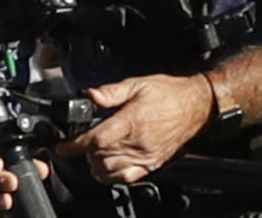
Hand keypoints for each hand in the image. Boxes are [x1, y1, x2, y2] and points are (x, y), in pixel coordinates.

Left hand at [57, 74, 213, 183]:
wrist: (197, 105)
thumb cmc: (171, 93)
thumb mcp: (140, 83)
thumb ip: (112, 91)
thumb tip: (90, 95)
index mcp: (132, 120)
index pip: (95, 139)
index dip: (74, 145)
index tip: (63, 147)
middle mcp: (138, 141)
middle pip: (99, 157)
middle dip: (85, 152)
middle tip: (85, 142)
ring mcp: (145, 156)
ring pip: (109, 171)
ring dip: (96, 164)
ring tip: (95, 153)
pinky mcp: (152, 164)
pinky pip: (126, 178)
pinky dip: (111, 176)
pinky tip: (108, 168)